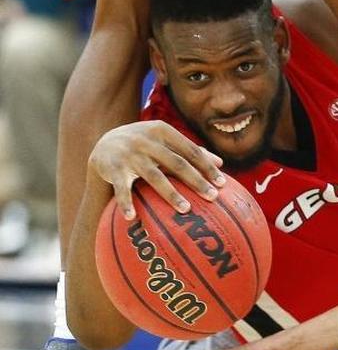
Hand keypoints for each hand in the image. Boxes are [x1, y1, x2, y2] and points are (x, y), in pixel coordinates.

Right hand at [89, 120, 225, 218]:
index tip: (222, 183)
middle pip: (177, 164)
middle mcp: (146, 141)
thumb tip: (220, 163)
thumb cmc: (146, 145)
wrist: (104, 143)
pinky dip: (126, 203)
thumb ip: (191, 151)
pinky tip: (132, 217)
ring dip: (171, 194)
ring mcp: (129, 155)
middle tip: (212, 197)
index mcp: (163, 131)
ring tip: (186, 210)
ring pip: (154, 177)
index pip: (191, 151)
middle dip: (196, 181)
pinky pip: (121, 188)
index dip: (207, 167)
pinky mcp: (113, 169)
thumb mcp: (166, 141)